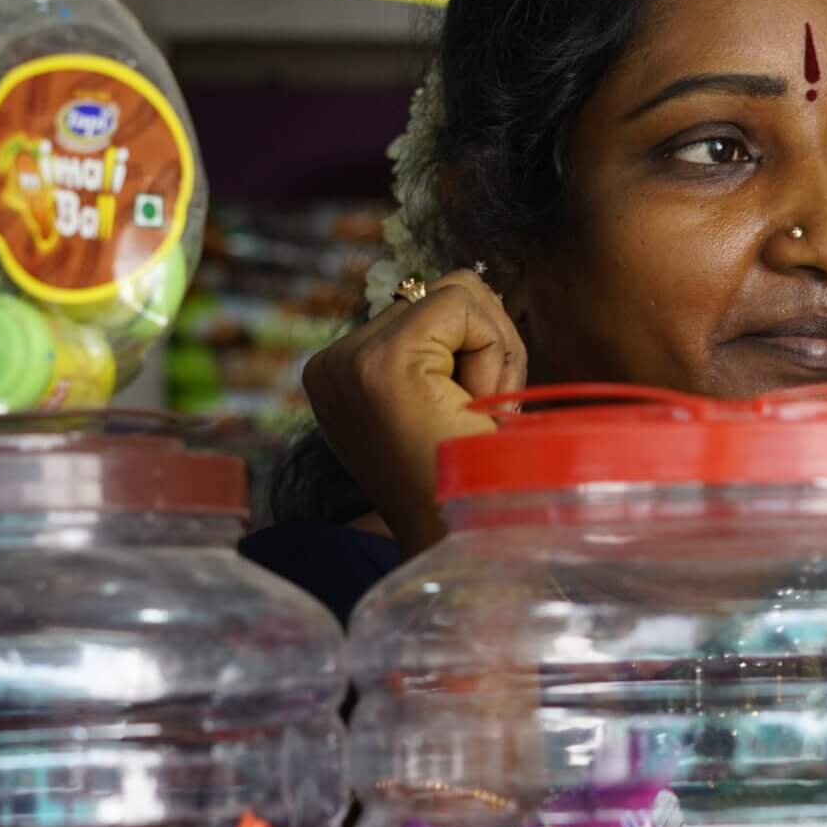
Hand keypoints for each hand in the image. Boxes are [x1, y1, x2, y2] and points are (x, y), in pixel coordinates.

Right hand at [301, 269, 526, 555]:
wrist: (465, 544)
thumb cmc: (472, 481)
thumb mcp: (445, 400)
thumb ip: (441, 346)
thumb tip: (469, 283)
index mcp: (341, 371)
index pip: (431, 302)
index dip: (478, 349)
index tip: (468, 415)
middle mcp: (332, 362)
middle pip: (448, 290)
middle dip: (490, 346)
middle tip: (481, 417)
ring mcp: (349, 360)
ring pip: (462, 292)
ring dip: (495, 352)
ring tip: (477, 416)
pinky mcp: (381, 363)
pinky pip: (465, 306)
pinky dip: (494, 354)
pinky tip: (475, 411)